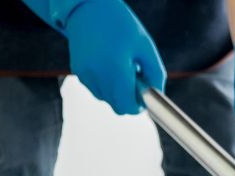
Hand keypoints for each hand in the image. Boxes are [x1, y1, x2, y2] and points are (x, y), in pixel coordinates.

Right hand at [62, 0, 164, 114]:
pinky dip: (104, 84)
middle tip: (134, 79)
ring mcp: (85, 74)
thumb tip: (156, 95)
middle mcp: (97, 74)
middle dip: (128, 99)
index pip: (127, 106)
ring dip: (116, 91)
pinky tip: (108, 65)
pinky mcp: (77, 71)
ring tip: (120, 68)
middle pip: (117, 106)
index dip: (138, 106)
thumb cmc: (119, 24)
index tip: (143, 98)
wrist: (88, 7)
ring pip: (105, 98)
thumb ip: (155, 75)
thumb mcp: (145, 47)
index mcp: (116, 69)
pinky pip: (95, 88)